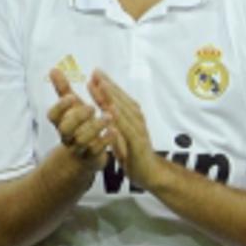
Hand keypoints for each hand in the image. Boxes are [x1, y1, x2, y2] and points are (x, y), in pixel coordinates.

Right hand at [48, 68, 111, 173]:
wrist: (84, 156)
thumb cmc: (78, 126)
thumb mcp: (71, 108)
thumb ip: (63, 90)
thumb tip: (53, 69)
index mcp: (60, 122)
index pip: (53, 115)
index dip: (61, 107)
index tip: (72, 96)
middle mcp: (67, 136)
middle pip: (66, 129)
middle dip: (78, 117)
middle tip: (92, 107)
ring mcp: (79, 147)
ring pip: (82, 140)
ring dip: (95, 127)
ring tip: (108, 116)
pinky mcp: (92, 156)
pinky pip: (97, 150)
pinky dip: (105, 140)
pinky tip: (115, 130)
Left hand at [89, 69, 165, 189]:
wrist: (149, 173)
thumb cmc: (134, 153)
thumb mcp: (120, 133)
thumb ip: (114, 119)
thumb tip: (105, 104)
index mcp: (131, 117)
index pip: (118, 97)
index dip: (107, 84)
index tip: (95, 72)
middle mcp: (136, 120)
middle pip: (121, 99)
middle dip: (108, 85)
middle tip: (96, 73)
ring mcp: (138, 130)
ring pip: (124, 110)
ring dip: (113, 97)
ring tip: (101, 85)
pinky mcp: (137, 143)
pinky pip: (127, 129)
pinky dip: (119, 118)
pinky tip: (110, 110)